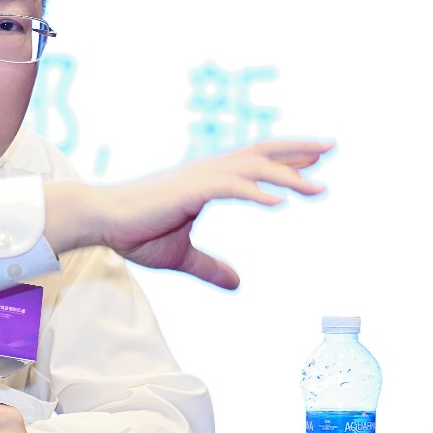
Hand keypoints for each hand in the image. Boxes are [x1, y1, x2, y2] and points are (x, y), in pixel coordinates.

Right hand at [43, 140, 332, 288]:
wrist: (101, 219)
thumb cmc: (135, 232)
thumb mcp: (181, 256)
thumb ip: (211, 267)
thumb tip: (238, 284)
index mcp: (207, 180)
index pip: (254, 163)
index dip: (285, 160)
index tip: (315, 161)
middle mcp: (208, 171)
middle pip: (262, 152)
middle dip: (298, 150)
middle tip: (331, 148)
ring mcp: (200, 178)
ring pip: (253, 168)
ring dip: (288, 176)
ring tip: (318, 187)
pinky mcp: (190, 190)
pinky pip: (231, 187)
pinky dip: (257, 192)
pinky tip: (279, 205)